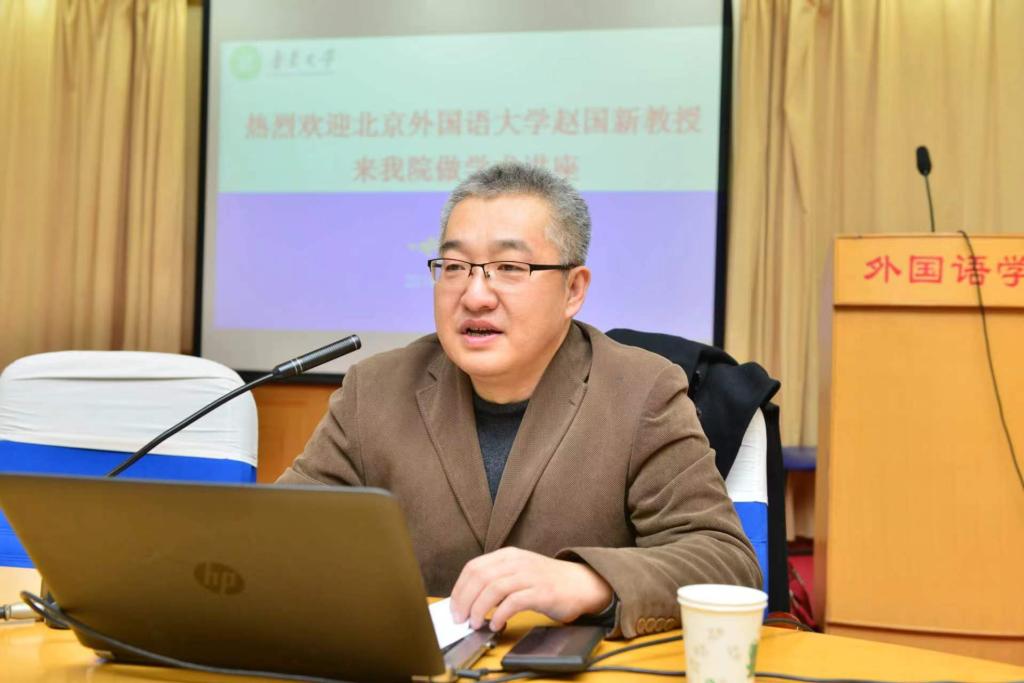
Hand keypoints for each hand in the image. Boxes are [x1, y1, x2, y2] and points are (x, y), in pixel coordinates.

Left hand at [449, 547, 612, 630]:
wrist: (582, 583)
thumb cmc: (547, 581)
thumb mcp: (519, 571)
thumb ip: (496, 579)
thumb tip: (468, 600)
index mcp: (508, 555)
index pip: (474, 567)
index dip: (459, 589)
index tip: (454, 607)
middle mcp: (517, 562)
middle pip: (480, 577)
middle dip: (464, 600)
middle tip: (460, 619)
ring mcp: (530, 575)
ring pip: (494, 588)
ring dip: (479, 609)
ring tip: (476, 623)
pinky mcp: (542, 592)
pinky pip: (514, 602)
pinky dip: (500, 614)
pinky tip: (497, 624)